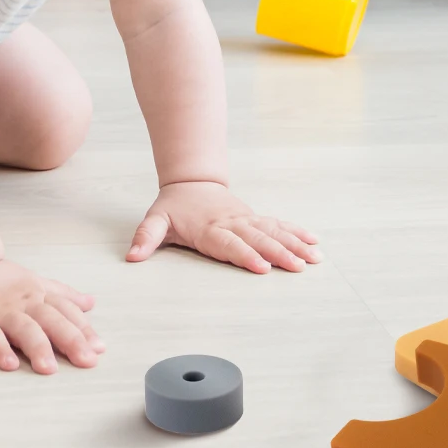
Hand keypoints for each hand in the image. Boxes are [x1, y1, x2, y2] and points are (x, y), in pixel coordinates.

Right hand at [0, 259, 103, 373]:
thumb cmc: (2, 281)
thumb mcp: (37, 283)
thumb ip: (63, 295)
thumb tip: (91, 303)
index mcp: (39, 295)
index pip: (66, 312)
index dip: (84, 329)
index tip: (99, 348)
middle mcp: (24, 304)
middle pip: (51, 320)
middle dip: (71, 340)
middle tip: (87, 361)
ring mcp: (0, 312)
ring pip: (23, 329)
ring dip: (38, 347)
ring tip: (49, 369)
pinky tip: (9, 364)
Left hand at [127, 181, 319, 273]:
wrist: (191, 180)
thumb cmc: (174, 206)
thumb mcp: (156, 220)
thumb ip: (146, 238)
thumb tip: (132, 256)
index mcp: (210, 228)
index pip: (229, 244)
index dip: (246, 255)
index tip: (262, 267)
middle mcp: (232, 223)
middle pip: (258, 239)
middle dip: (279, 253)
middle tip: (298, 267)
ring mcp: (246, 219)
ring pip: (273, 231)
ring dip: (294, 244)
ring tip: (314, 257)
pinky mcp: (254, 218)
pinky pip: (278, 224)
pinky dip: (296, 232)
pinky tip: (313, 241)